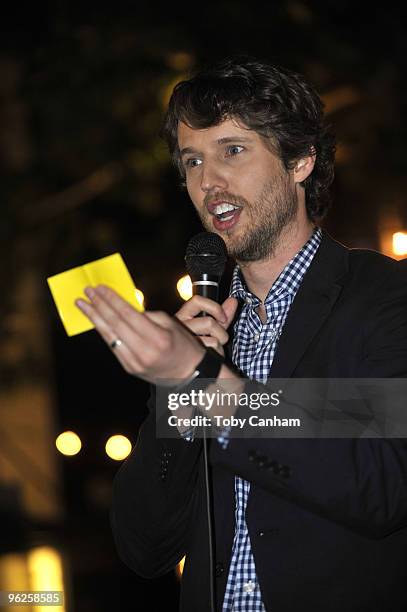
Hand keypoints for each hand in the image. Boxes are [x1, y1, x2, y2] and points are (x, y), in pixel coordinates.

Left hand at [75, 285, 204, 383]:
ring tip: (83, 305)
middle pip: (115, 324)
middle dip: (99, 305)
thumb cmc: (182, 345)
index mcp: (157, 337)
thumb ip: (148, 315)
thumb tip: (125, 309)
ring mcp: (134, 362)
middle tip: (87, 292)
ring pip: (109, 336)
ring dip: (94, 318)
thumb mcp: (171, 324)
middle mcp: (144, 351)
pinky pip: (113, 346)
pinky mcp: (129, 368)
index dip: (112, 299)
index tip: (100, 288)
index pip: (128, 314)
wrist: (187, 373)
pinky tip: (96, 321)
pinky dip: (103, 331)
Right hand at [175, 295, 237, 355]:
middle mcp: (179, 327)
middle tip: (219, 338)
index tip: (223, 317)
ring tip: (213, 349)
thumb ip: (221, 315)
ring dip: (220, 345)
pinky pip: (212, 350)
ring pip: (213, 339)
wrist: (187, 364)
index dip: (214, 307)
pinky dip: (218, 353)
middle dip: (221, 331)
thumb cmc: (197, 342)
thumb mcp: (209, 326)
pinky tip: (211, 356)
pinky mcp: (190, 356)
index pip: (196, 301)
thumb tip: (233, 301)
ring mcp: (184, 342)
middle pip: (209, 322)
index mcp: (183, 316)